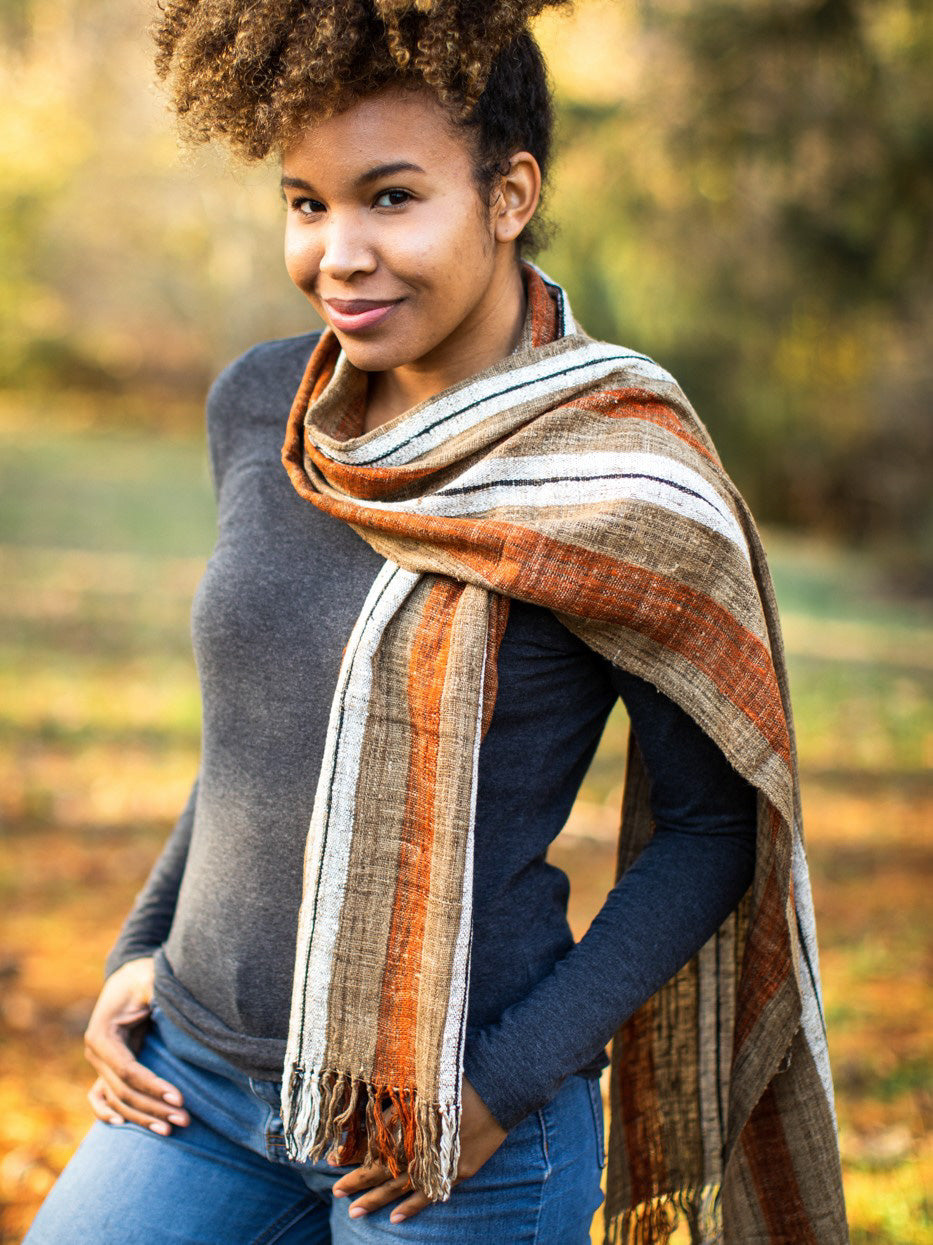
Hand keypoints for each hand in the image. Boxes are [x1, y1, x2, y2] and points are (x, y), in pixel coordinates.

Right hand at [83, 956, 189, 1134]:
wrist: (128, 975)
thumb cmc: (142, 976)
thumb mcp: (150, 978)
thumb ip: (155, 991)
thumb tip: (172, 1004)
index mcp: (102, 1035)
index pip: (127, 1071)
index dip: (152, 1086)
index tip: (179, 1097)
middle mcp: (96, 1053)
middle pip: (123, 1092)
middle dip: (154, 1108)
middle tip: (184, 1120)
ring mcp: (99, 1063)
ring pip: (117, 1100)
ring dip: (143, 1117)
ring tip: (171, 1129)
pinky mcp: (107, 1067)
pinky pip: (102, 1097)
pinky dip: (109, 1113)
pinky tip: (123, 1126)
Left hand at [330, 1075, 507, 1223]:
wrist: (500, 1086)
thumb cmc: (459, 1079)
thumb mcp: (422, 1086)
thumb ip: (398, 1107)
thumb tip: (372, 1119)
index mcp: (412, 1125)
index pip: (376, 1147)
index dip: (354, 1158)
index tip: (332, 1164)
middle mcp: (423, 1147)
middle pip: (385, 1171)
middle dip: (359, 1183)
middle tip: (336, 1193)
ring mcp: (441, 1163)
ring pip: (403, 1188)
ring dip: (378, 1200)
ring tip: (355, 1213)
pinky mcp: (460, 1171)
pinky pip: (432, 1193)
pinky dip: (413, 1206)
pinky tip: (395, 1218)